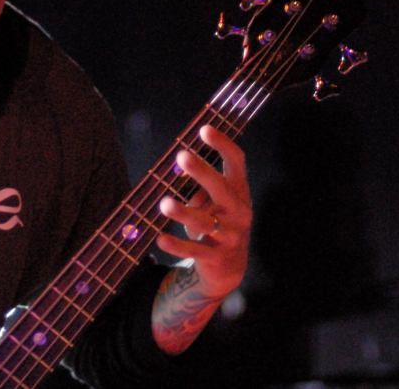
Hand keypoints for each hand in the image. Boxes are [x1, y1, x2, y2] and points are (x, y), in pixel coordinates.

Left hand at [151, 125, 251, 353]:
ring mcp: (229, 236)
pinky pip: (194, 250)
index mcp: (238, 191)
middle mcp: (238, 212)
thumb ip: (200, 185)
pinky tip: (159, 238)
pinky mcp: (216, 258)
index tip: (204, 129)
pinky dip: (176, 245)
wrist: (229, 268)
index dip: (223, 144)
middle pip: (221, 188)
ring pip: (205, 222)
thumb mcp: (214, 202)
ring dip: (184, 212)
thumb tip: (177, 166)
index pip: (236, 162)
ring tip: (164, 203)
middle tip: (181, 156)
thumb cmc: (217, 222)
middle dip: (202, 172)